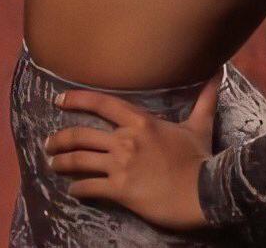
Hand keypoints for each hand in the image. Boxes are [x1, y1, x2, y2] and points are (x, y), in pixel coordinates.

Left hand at [44, 71, 222, 230]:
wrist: (205, 193)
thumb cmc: (201, 158)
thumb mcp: (200, 125)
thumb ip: (204, 99)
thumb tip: (218, 73)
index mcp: (141, 121)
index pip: (102, 103)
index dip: (77, 99)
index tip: (59, 99)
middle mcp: (126, 139)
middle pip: (82, 134)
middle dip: (60, 139)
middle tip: (48, 143)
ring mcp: (122, 165)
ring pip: (80, 161)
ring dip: (62, 163)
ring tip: (52, 165)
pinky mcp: (121, 190)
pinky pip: (91, 188)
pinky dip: (78, 189)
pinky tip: (73, 191)